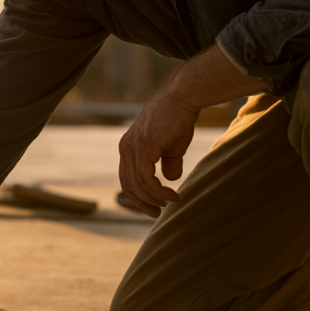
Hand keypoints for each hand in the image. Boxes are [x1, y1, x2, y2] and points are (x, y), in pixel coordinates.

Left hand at [118, 91, 198, 217]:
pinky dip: (158, 192)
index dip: (139, 196)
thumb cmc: (179, 118)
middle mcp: (125, 147)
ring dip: (154, 199)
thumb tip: (170, 179)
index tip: (154, 206)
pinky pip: (146, 179)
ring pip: (137, 185)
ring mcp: (132, 147)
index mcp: (128, 147)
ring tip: (171, 202)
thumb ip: (169, 163)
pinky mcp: (143, 147)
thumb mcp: (172, 147)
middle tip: (158, 213)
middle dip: (142, 203)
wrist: (184, 97)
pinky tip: (172, 196)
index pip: (127, 178)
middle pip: (127, 185)